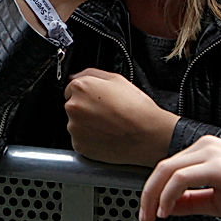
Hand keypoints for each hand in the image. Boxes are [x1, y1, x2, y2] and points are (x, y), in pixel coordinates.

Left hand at [63, 68, 178, 166]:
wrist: (148, 136)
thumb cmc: (136, 108)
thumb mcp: (117, 79)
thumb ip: (91, 74)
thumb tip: (76, 76)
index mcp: (81, 88)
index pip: (72, 88)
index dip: (87, 94)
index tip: (97, 101)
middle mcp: (73, 107)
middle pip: (72, 106)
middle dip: (85, 109)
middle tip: (106, 114)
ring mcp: (74, 128)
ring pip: (75, 124)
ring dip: (86, 125)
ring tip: (108, 126)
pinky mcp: (79, 145)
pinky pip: (80, 140)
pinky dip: (89, 139)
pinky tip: (106, 136)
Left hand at [138, 135, 220, 220]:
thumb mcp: (217, 201)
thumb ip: (190, 202)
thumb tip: (166, 208)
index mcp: (203, 151)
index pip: (167, 169)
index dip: (153, 192)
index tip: (149, 213)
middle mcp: (204, 146)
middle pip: (161, 168)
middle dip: (147, 195)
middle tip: (144, 219)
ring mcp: (209, 152)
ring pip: (166, 171)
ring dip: (153, 197)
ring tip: (152, 218)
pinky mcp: (216, 164)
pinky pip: (181, 179)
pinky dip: (168, 196)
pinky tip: (167, 212)